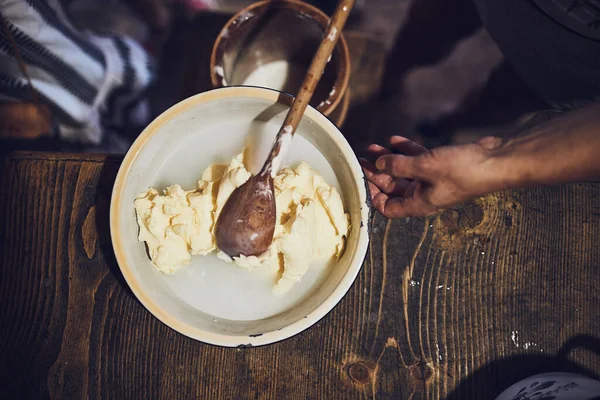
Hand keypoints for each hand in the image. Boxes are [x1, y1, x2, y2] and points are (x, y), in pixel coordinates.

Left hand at [361, 136, 504, 217]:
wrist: (496, 161)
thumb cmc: (464, 170)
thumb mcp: (425, 167)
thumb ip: (399, 166)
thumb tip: (378, 164)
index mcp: (419, 203)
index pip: (389, 208)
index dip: (373, 197)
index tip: (361, 181)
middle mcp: (424, 194)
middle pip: (393, 186)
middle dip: (377, 173)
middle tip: (362, 160)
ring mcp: (433, 179)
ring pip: (404, 171)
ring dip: (389, 159)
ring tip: (373, 147)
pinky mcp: (441, 164)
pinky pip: (418, 159)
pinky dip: (406, 151)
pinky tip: (394, 140)